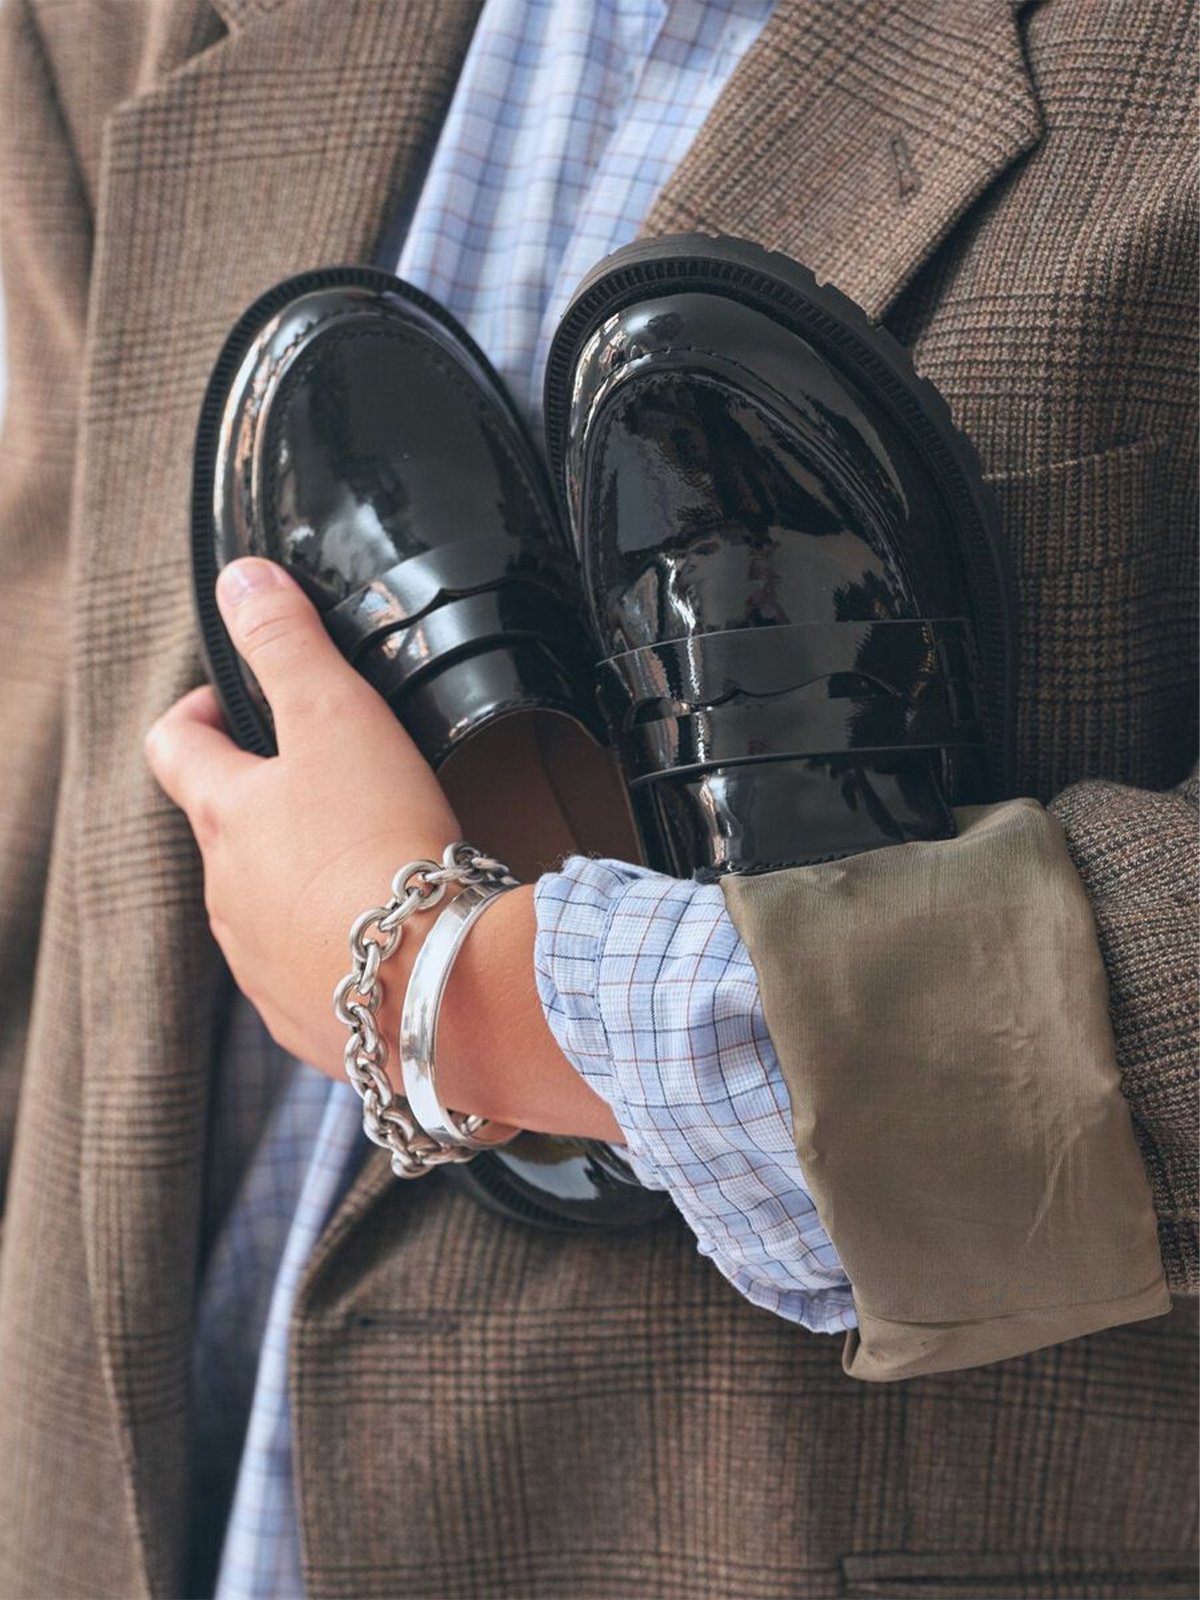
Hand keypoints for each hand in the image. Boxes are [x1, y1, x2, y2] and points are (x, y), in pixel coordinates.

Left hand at [145, 557, 459, 1075]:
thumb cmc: (380, 843)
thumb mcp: (336, 715)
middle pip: (226, 832)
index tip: (233, 704)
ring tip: (372, 862)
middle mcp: (228, 893)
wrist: (430, 979)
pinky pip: (309, 972)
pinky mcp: (306, 1017)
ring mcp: (260, 962)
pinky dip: (338, 948)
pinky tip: (390, 937)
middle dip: (267, 803)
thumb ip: (286, 643)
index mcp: (225, 816)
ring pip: (266, 905)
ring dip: (303, 881)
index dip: (199, 713)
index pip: (176, 747)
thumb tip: (242, 581)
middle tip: (330, 782)